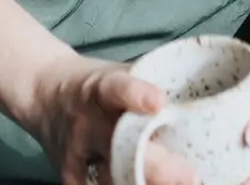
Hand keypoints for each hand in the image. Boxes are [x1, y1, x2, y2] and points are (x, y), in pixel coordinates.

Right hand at [23, 53, 199, 184]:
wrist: (41, 92)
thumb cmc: (94, 84)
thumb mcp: (117, 74)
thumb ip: (154, 83)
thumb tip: (207, 93)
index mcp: (100, 89)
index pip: (116, 87)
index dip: (135, 95)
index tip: (158, 102)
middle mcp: (87, 121)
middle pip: (120, 147)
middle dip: (158, 166)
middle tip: (191, 176)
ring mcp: (77, 152)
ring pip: (111, 178)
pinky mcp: (69, 176)